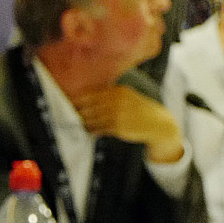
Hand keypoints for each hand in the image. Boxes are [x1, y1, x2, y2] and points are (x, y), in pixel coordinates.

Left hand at [69, 84, 183, 162]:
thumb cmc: (137, 109)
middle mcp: (116, 101)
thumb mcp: (126, 96)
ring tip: (80, 124)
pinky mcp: (117, 127)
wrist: (157, 123)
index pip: (89, 94)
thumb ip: (108, 96)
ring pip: (90, 119)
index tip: (66, 103)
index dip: (76, 100)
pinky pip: (97, 129)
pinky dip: (91, 131)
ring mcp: (117, 114)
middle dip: (77, 112)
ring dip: (83, 123)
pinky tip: (90, 131)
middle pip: (87, 107)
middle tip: (69, 116)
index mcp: (117, 91)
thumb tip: (83, 98)